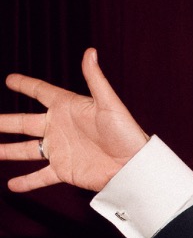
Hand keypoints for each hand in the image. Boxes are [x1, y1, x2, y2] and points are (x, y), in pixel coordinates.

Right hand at [2, 48, 148, 194]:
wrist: (134, 166)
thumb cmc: (126, 133)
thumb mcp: (109, 103)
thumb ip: (95, 78)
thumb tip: (90, 51)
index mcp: (66, 107)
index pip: (40, 91)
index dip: (24, 85)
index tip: (10, 80)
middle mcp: (58, 127)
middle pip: (23, 122)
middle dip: (4, 122)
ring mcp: (59, 150)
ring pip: (26, 150)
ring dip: (7, 151)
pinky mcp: (64, 170)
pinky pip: (40, 176)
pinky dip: (26, 181)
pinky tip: (12, 186)